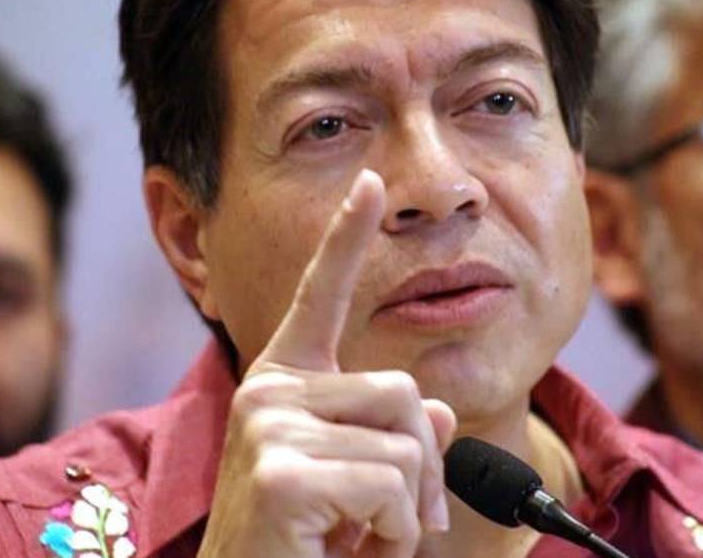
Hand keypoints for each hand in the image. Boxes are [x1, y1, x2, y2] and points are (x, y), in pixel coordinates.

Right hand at [197, 169, 456, 557]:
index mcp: (283, 383)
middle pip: (402, 392)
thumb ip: (390, 437)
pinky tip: (350, 548)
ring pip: (404, 440)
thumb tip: (434, 410)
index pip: (319, 296)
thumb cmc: (304, 544)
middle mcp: (268, 392)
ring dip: (407, 508)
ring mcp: (268, 426)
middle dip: (422, 467)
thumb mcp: (358, 485)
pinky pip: (390, 486)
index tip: (370, 181)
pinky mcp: (280, 472)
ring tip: (362, 537)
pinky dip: (394, 533)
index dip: (346, 236)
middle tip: (394, 520)